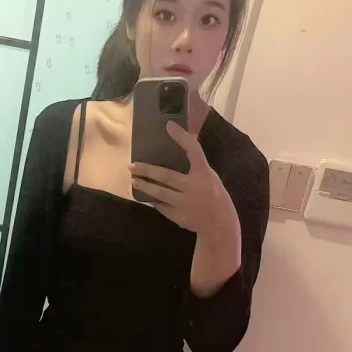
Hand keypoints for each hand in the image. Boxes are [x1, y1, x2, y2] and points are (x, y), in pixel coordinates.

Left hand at [130, 121, 237, 236]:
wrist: (220, 225)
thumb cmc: (215, 197)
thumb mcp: (210, 178)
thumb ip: (196, 167)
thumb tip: (182, 147)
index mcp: (204, 174)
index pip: (193, 150)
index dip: (181, 137)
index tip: (168, 126)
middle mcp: (194, 187)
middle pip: (166, 176)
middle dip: (147, 170)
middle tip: (132, 166)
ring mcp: (185, 203)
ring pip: (159, 193)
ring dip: (145, 186)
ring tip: (134, 180)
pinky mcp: (179, 216)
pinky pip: (162, 207)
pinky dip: (154, 201)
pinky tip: (147, 196)